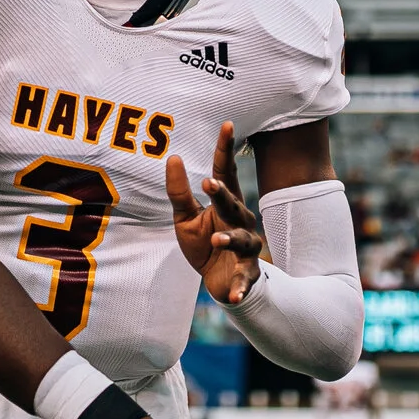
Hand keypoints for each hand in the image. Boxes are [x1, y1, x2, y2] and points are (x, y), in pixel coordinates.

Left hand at [168, 124, 262, 306]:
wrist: (219, 282)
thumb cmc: (204, 243)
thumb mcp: (185, 217)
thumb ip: (179, 192)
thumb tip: (173, 157)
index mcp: (225, 204)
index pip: (225, 172)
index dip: (226, 149)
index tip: (227, 124)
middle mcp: (240, 221)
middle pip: (233, 204)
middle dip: (223, 195)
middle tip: (208, 183)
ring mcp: (245, 248)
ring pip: (243, 240)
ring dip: (231, 239)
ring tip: (218, 239)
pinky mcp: (245, 274)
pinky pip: (245, 280)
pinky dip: (240, 287)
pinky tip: (232, 294)